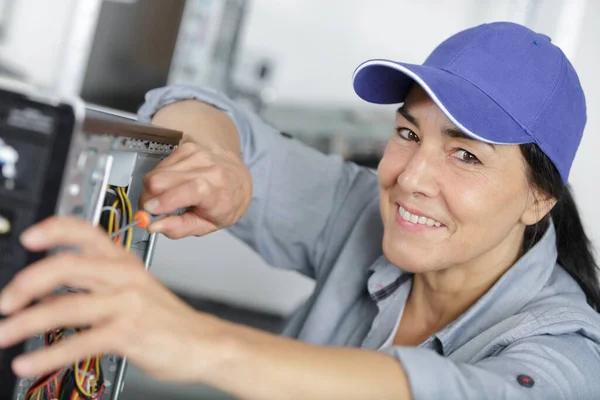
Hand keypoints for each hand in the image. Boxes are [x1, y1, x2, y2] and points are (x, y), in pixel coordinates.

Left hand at [0, 217, 231, 381]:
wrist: (202, 342)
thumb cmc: (168, 318)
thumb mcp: (134, 289)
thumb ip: (95, 285)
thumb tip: (46, 293)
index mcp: (124, 262)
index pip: (87, 232)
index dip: (55, 230)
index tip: (29, 237)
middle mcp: (124, 277)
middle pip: (68, 265)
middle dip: (27, 282)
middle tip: (6, 301)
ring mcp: (127, 304)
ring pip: (66, 306)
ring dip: (26, 322)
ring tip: (4, 334)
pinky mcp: (128, 333)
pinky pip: (79, 342)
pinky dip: (48, 354)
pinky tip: (29, 361)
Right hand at [139, 141, 251, 238]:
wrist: (238, 178)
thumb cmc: (224, 204)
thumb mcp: (207, 225)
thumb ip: (179, 228)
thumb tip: (154, 225)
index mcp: (219, 193)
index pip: (191, 190)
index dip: (165, 200)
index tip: (150, 210)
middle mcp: (210, 169)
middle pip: (162, 180)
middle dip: (149, 198)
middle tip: (154, 209)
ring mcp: (197, 155)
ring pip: (156, 172)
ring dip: (154, 189)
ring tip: (169, 197)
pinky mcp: (187, 147)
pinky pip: (160, 165)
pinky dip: (161, 177)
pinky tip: (174, 184)